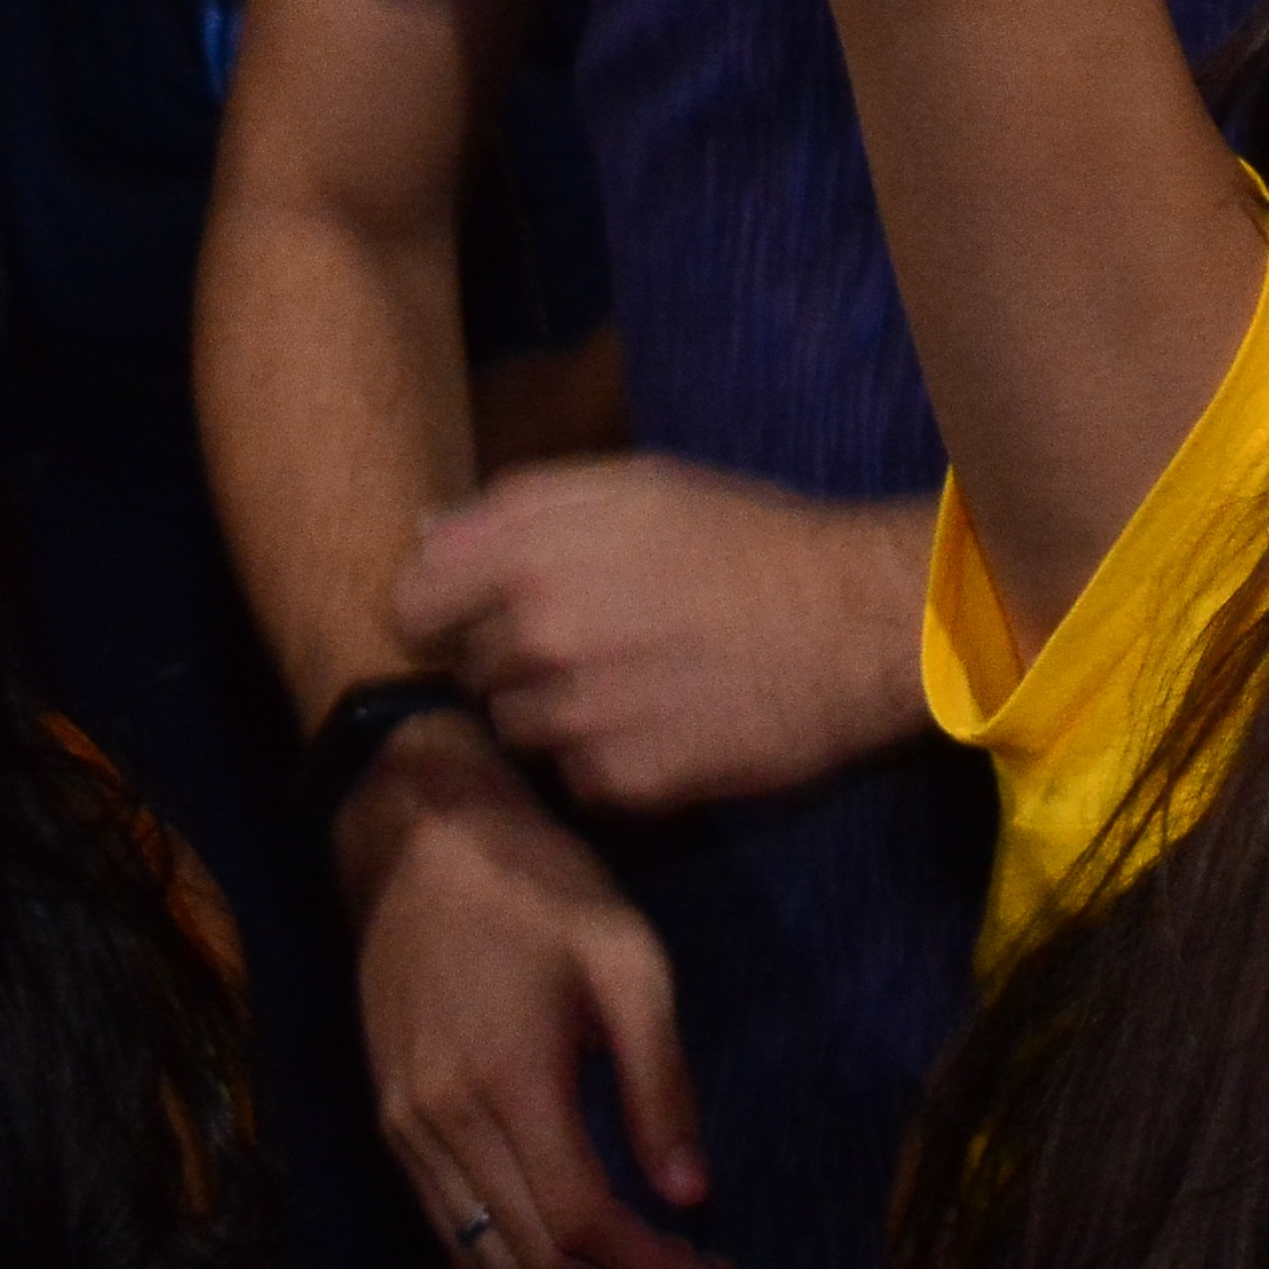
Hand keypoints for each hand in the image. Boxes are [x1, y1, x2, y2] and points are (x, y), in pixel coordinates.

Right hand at [341, 713, 741, 1268]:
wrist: (421, 840)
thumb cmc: (541, 887)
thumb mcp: (630, 964)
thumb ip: (660, 1084)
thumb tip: (689, 1192)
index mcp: (512, 1085)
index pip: (584, 1223)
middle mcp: (443, 1123)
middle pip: (533, 1256)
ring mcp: (404, 1125)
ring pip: (481, 1255)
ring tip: (640, 1267)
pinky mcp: (388, 1116)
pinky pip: (445, 1221)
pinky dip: (507, 1248)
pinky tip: (564, 1232)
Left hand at [392, 455, 933, 815]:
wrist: (858, 624)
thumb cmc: (749, 539)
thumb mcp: (638, 486)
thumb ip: (519, 505)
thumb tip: (424, 532)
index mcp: (530, 551)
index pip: (411, 602)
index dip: (442, 608)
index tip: (481, 611)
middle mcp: (540, 635)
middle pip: (470, 669)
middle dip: (515, 656)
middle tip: (599, 637)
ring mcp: (578, 715)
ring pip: (517, 728)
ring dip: (559, 712)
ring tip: (637, 681)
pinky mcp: (622, 781)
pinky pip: (575, 776)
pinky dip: (608, 757)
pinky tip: (667, 721)